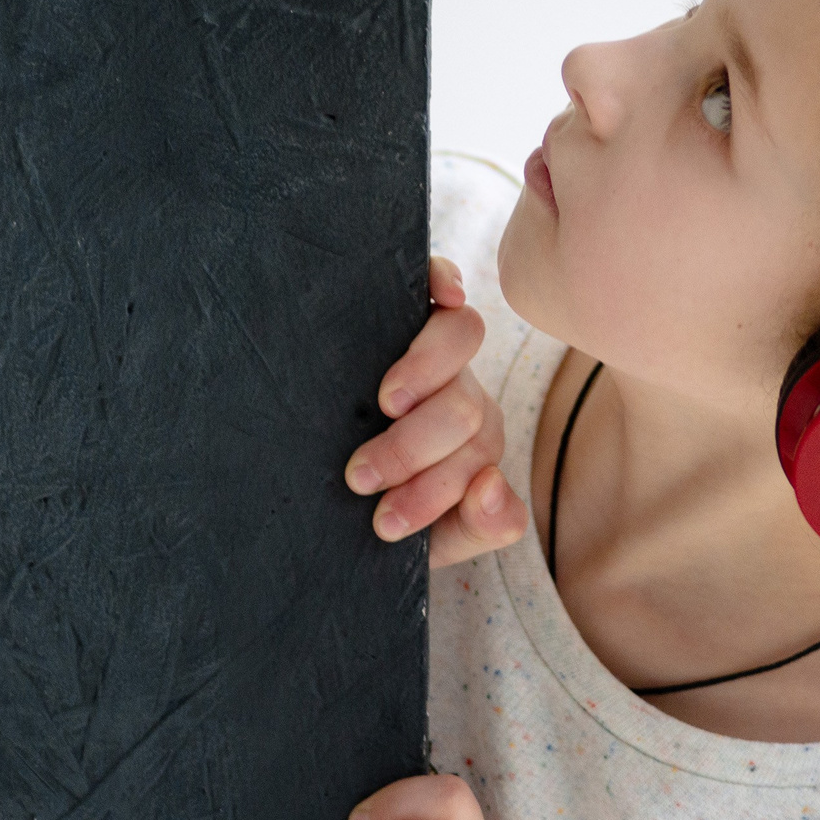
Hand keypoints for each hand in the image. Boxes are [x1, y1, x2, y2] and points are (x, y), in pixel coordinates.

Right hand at [344, 256, 529, 567]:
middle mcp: (463, 395)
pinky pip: (441, 283)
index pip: (478, 458)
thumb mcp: (437, 538)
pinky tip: (441, 293)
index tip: (384, 522)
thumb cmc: (384, 505)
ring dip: (422, 376)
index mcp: (473, 445)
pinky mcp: (406, 312)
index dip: (433, 489)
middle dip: (411, 450)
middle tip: (361, 477)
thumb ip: (482, 526)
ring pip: (461, 339)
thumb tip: (491, 486)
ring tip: (383, 406)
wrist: (329, 493)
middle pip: (464, 407)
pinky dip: (444, 281)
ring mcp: (438, 351)